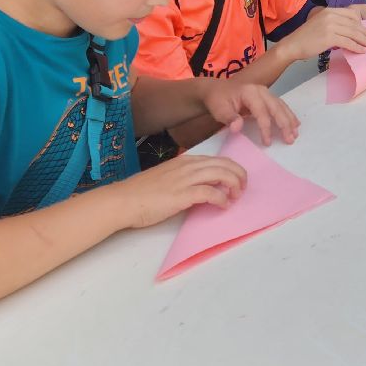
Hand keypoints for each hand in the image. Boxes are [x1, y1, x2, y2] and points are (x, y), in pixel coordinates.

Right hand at [112, 154, 246, 228]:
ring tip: (236, 196)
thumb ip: (184, 177)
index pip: (217, 159)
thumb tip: (200, 185)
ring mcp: (185, 179)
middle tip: (242, 188)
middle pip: (225, 164)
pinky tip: (224, 205)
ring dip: (234, 185)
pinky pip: (211, 193)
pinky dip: (222, 199)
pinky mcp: (183, 194)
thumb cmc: (142, 192)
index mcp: (185, 160)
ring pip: (222, 174)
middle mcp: (188, 166)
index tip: (236, 180)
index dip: (231, 169)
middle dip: (239, 175)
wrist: (123, 200)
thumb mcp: (167, 177)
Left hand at [200, 78, 299, 144]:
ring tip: (295, 134)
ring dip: (289, 120)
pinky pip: (280, 105)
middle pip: (276, 107)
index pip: (261, 112)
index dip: (266, 128)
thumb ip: (229, 118)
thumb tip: (237, 128)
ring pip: (281, 106)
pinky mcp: (267, 96)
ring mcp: (266, 92)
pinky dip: (288, 115)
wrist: (217, 89)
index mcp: (250, 92)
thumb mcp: (219, 109)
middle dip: (284, 124)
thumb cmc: (218, 100)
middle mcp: (261, 90)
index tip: (267, 143)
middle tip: (290, 140)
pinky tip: (294, 124)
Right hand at [279, 5, 365, 61]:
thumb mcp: (321, 23)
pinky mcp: (329, 37)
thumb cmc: (306, 37)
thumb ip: (335, 23)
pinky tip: (362, 51)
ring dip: (365, 40)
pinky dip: (357, 47)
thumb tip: (351, 30)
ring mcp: (330, 26)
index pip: (352, 14)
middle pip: (355, 24)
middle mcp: (331, 15)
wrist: (292, 45)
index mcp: (330, 10)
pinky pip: (348, 42)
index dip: (363, 23)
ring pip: (354, 33)